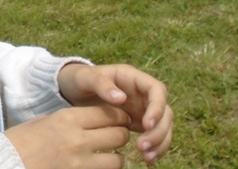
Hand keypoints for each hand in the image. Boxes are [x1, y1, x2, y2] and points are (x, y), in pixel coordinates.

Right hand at [4, 103, 130, 168]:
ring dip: (114, 158)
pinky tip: (96, 167)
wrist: (6, 164)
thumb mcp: (42, 122)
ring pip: (117, 160)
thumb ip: (67, 121)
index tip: (119, 118)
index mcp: (67, 119)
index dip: (118, 116)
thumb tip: (88, 121)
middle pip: (118, 135)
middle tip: (115, 137)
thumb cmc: (19, 142)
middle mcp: (77, 140)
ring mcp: (79, 163)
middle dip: (119, 135)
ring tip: (107, 157)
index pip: (107, 114)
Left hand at [56, 63, 173, 164]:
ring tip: (147, 157)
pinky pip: (154, 136)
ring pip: (163, 126)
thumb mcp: (85, 78)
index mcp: (132, 77)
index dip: (157, 107)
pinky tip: (147, 160)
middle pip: (165, 111)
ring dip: (160, 142)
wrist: (73, 90)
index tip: (147, 124)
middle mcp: (142, 93)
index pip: (156, 90)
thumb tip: (121, 99)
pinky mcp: (139, 123)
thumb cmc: (79, 80)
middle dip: (159, 130)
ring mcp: (142, 108)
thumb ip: (101, 84)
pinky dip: (155, 148)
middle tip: (142, 146)